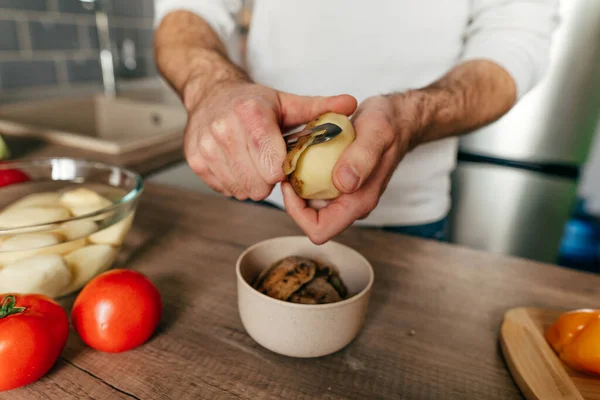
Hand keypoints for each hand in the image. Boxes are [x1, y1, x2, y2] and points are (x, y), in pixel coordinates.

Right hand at [184, 80, 356, 200]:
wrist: (210, 94)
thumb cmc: (252, 102)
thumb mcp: (286, 102)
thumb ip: (319, 107)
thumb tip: (352, 104)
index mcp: (251, 115)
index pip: (274, 167)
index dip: (284, 170)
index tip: (285, 161)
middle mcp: (224, 130)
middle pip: (259, 184)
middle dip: (269, 180)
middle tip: (269, 164)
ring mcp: (206, 147)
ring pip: (242, 190)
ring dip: (253, 183)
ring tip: (254, 163)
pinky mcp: (196, 160)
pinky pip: (226, 189)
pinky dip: (236, 183)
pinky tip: (238, 165)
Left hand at [282, 94, 419, 243]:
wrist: (398, 118)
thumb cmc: (389, 124)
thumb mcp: (377, 132)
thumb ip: (362, 158)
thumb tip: (344, 184)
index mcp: (360, 202)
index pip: (320, 230)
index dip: (298, 213)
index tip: (290, 182)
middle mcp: (351, 204)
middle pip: (310, 219)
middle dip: (293, 199)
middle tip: (287, 167)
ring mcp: (345, 195)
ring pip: (309, 204)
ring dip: (297, 185)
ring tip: (292, 158)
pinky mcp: (340, 184)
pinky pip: (314, 188)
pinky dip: (303, 174)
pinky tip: (302, 153)